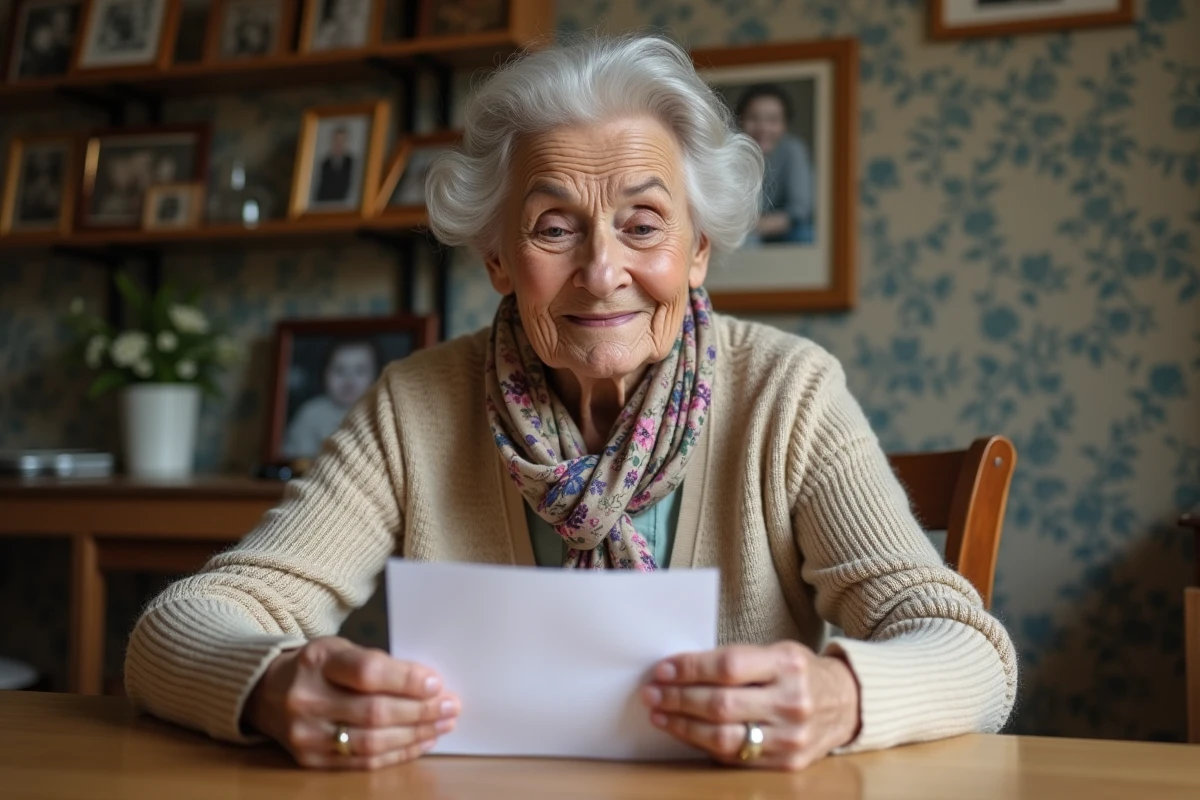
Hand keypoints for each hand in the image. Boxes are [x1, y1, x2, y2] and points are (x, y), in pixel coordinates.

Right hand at [244, 636, 458, 769]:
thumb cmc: (318, 667)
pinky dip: (397, 753)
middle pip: (374, 712)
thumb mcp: (340, 649)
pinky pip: (363, 762)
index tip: (436, 682)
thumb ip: (377, 664)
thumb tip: (428, 685)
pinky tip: (421, 742)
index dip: (406, 680)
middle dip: (420, 711)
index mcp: (317, 661)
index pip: (367, 672)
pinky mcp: (309, 760)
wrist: (266, 692)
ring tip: (442, 724)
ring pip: (371, 741)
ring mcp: (305, 734)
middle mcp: (306, 698)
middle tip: (450, 706)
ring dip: (415, 735)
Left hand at [641, 642, 859, 770]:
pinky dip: (703, 745)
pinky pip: (735, 757)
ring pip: (724, 737)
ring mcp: (792, 737)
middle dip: (678, 698)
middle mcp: (793, 701)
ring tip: (659, 714)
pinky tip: (684, 732)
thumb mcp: (777, 652)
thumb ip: (737, 661)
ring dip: (683, 725)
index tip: (663, 670)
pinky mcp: (788, 762)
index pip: (729, 666)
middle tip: (651, 693)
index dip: (690, 669)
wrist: (847, 704)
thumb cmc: (799, 673)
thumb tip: (679, 669)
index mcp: (788, 664)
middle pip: (722, 704)